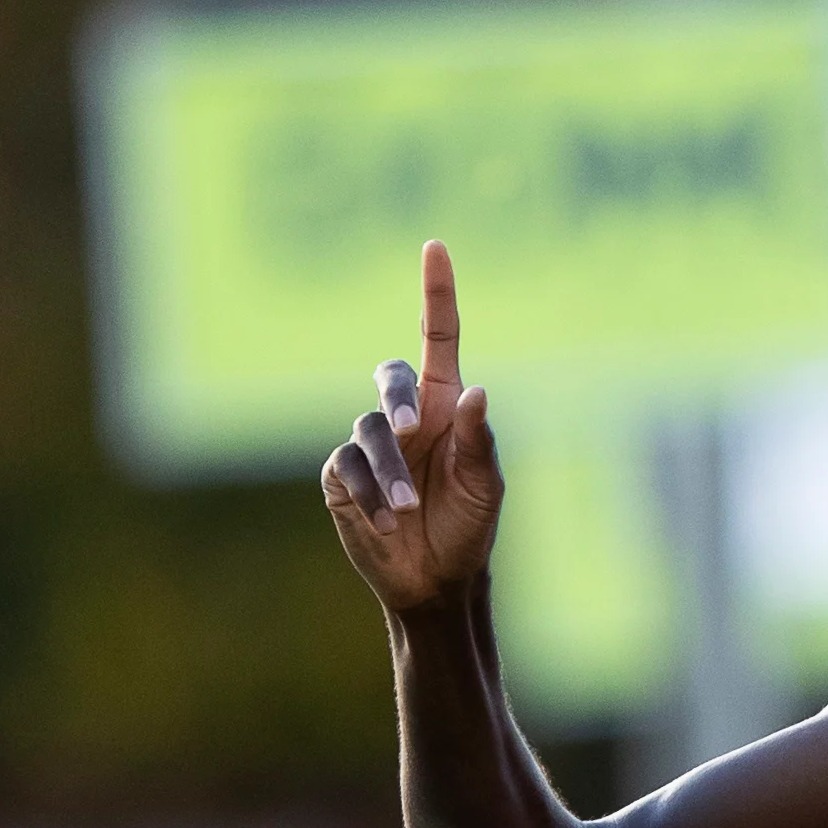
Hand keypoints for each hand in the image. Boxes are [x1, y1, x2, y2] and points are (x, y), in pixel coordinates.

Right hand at [321, 241, 503, 614]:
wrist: (436, 580)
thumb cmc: (469, 528)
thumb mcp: (485, 487)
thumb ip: (479, 441)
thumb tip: (478, 391)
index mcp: (445, 408)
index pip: (439, 339)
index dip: (436, 295)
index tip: (435, 248)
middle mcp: (405, 417)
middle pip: (389, 374)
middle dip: (397, 396)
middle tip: (413, 428)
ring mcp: (369, 444)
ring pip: (367, 430)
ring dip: (389, 470)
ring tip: (407, 509)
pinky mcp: (342, 475)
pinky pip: (348, 468)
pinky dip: (369, 492)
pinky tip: (387, 521)